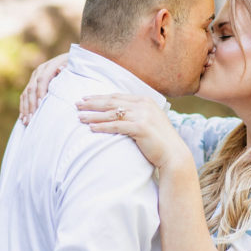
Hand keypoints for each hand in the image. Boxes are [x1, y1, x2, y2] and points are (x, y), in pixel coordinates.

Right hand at [20, 52, 68, 123]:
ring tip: (26, 121)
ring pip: (26, 93)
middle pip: (32, 88)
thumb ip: (68, 70)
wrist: (71, 59)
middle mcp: (39, 70)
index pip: (42, 79)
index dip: (40, 91)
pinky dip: (23, 106)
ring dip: (25, 108)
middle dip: (31, 104)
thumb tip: (60, 70)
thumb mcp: (75, 67)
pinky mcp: (32, 82)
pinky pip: (24, 95)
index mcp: (50, 66)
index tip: (41, 104)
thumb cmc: (75, 67)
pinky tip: (22, 117)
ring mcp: (34, 76)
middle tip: (31, 119)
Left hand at [76, 93, 190, 170]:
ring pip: (112, 113)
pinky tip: (91, 129)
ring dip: (94, 115)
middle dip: (92, 103)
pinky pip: (116, 126)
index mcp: (144, 100)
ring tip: (80, 117)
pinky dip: (103, 127)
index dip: (99, 97)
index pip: (117, 96)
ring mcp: (143, 115)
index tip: (85, 98)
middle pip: (112, 102)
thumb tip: (117, 113)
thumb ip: (136, 113)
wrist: (174, 154)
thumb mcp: (149, 120)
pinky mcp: (140, 127)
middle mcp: (143, 105)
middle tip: (77, 104)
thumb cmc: (159, 140)